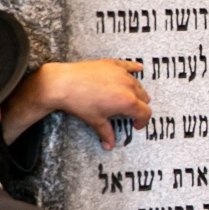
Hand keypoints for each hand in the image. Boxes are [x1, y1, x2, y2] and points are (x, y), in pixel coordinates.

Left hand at [3, 59, 151, 149]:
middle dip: (139, 107)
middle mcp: (128, 86)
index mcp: (127, 102)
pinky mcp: (113, 64)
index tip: (136, 125)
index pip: (145, 113)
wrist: (63, 83)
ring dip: (136, 92)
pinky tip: (139, 68)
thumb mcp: (95, 120)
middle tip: (131, 113)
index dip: (142, 121)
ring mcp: (121, 73)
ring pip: (137, 84)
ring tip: (130, 97)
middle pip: (144, 97)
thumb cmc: (79, 102)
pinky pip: (129, 66)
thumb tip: (109, 145)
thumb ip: (106, 133)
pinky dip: (134, 68)